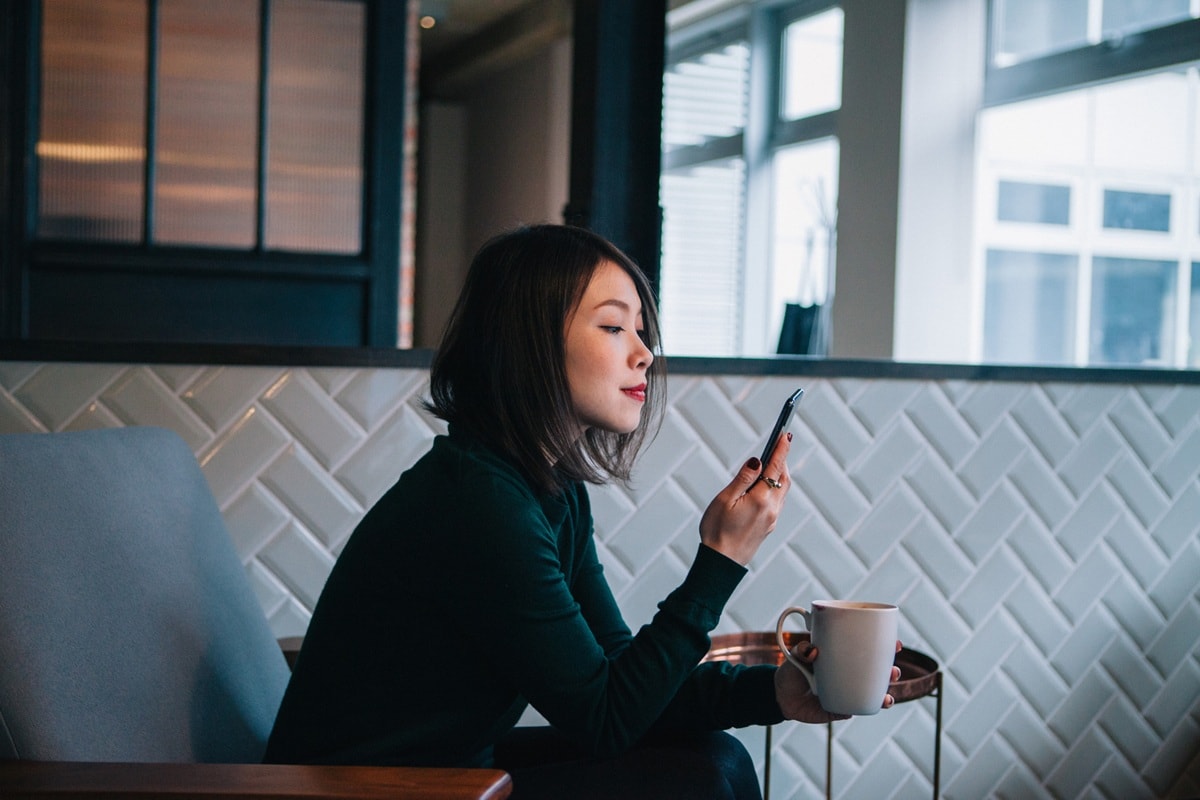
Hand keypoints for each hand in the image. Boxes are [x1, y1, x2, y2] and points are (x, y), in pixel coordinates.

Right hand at [698, 433, 791, 564]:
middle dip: (782, 459)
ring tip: (772, 461)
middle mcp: (772, 509)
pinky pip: (777, 501)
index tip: (786, 434)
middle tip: (779, 443)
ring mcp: (772, 519)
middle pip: (784, 478)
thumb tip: (757, 460)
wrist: (721, 563)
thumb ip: (743, 478)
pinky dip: (775, 487)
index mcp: (761, 499)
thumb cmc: (717, 532)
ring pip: (782, 490)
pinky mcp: (769, 526)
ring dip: (780, 473)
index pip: (775, 467)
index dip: (781, 448)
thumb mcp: (725, 500)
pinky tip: (765, 485)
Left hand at [774, 640, 903, 722]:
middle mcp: (849, 676)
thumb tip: (813, 651)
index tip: (896, 644)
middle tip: (894, 671)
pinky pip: (857, 709)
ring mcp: (846, 693)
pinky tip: (873, 707)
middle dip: (891, 673)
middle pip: (877, 675)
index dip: (885, 648)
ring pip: (872, 694)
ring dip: (886, 695)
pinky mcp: (840, 710)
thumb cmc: (792, 670)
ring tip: (889, 696)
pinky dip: (867, 709)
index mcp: (843, 659)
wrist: (780, 696)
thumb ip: (802, 649)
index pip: (868, 652)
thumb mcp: (795, 654)